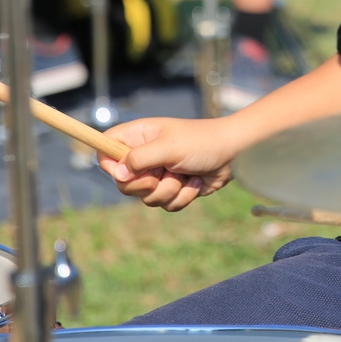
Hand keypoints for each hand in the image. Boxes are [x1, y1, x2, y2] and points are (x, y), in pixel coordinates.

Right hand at [97, 116, 243, 210]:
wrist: (235, 154)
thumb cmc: (202, 142)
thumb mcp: (169, 147)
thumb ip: (140, 159)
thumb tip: (119, 174)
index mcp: (138, 136)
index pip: (105, 149)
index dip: (110, 165)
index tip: (126, 171)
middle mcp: (145, 156)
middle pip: (123, 183)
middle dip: (147, 185)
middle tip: (163, 174)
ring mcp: (159, 174)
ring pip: (146, 198)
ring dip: (169, 191)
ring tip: (185, 175)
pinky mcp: (173, 188)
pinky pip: (165, 205)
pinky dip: (182, 197)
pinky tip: (195, 182)